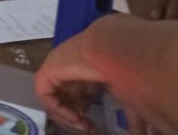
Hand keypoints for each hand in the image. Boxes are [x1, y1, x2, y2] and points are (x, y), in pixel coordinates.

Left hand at [36, 24, 159, 134]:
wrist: (108, 50)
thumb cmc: (120, 70)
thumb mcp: (127, 98)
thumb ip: (132, 118)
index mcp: (86, 73)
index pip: (79, 97)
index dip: (84, 114)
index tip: (95, 128)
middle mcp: (70, 71)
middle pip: (66, 99)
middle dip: (76, 118)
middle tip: (88, 129)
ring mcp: (57, 70)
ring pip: (54, 99)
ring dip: (67, 117)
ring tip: (82, 126)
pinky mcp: (47, 72)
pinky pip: (45, 95)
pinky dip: (58, 109)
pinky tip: (74, 117)